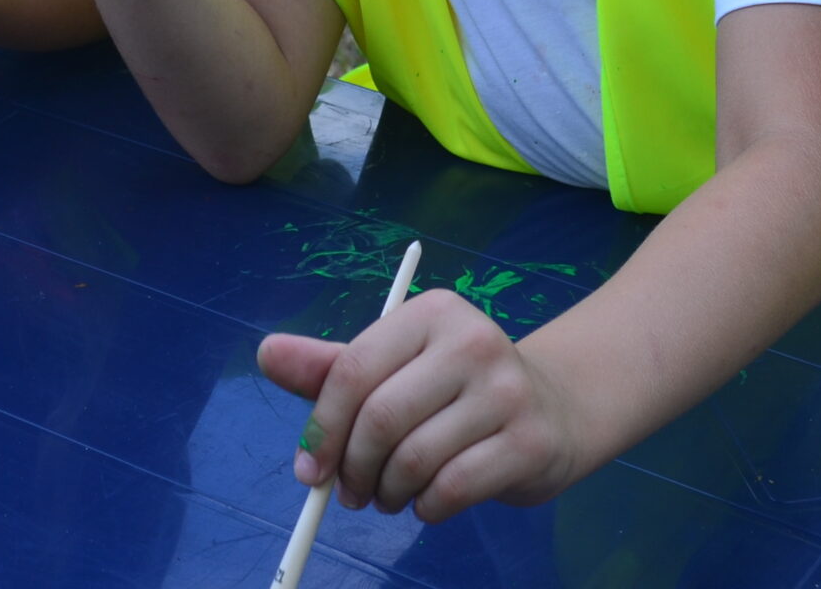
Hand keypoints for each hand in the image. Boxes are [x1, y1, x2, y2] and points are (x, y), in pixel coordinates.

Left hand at [260, 289, 585, 522]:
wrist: (554, 408)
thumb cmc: (455, 387)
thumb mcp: (395, 367)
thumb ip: (331, 367)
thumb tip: (266, 353)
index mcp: (431, 313)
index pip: (355, 369)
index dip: (322, 427)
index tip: (309, 470)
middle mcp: (473, 341)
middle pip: (381, 417)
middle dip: (354, 468)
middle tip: (351, 492)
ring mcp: (506, 391)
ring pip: (415, 458)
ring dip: (389, 491)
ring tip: (390, 494)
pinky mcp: (529, 441)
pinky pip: (452, 488)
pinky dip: (426, 506)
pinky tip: (427, 501)